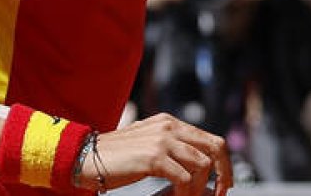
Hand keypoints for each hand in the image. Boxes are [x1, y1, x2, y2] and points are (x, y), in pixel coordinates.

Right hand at [78, 113, 231, 195]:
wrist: (87, 157)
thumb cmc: (116, 157)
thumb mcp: (148, 146)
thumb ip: (172, 149)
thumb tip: (203, 172)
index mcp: (169, 123)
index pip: (211, 140)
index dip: (223, 164)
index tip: (222, 184)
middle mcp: (168, 126)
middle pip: (215, 148)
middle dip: (224, 174)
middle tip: (220, 194)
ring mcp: (162, 140)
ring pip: (202, 165)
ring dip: (200, 188)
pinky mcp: (154, 157)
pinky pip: (184, 179)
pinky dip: (186, 194)